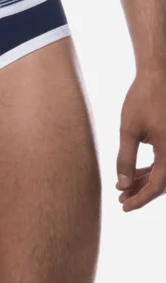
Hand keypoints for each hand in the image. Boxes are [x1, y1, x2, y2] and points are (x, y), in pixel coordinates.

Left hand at [116, 72, 165, 211]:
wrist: (157, 76)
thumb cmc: (142, 99)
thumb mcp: (129, 129)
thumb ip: (126, 158)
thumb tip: (123, 184)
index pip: (158, 186)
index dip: (141, 199)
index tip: (124, 207)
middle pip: (163, 183)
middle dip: (142, 192)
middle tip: (121, 199)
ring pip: (164, 172)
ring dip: (146, 182)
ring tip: (124, 188)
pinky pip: (165, 161)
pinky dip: (152, 169)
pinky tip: (135, 173)